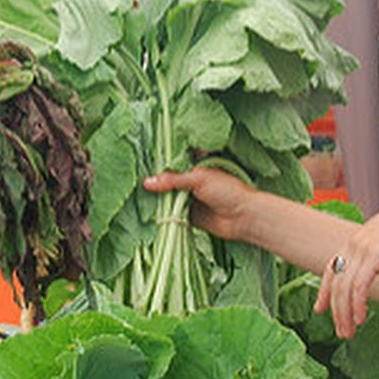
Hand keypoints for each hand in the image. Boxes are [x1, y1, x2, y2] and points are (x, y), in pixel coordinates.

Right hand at [143, 167, 257, 240]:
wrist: (243, 217)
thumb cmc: (228, 191)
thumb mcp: (199, 179)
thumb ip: (173, 180)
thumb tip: (148, 182)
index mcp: (196, 167)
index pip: (174, 162)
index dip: (159, 163)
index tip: (140, 161)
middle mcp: (191, 182)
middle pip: (168, 181)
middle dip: (155, 183)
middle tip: (134, 180)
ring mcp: (189, 199)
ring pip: (168, 198)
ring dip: (158, 199)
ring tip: (137, 196)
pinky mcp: (188, 216)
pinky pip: (171, 213)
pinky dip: (163, 213)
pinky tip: (148, 211)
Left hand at [318, 189, 378, 336]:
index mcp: (355, 241)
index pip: (331, 270)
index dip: (324, 291)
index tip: (320, 308)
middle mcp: (353, 245)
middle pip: (335, 284)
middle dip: (335, 311)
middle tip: (340, 331)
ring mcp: (362, 249)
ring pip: (344, 288)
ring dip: (345, 313)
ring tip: (349, 331)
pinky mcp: (374, 255)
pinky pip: (358, 286)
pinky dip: (356, 304)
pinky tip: (360, 317)